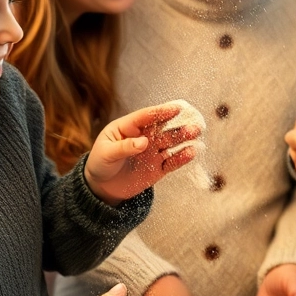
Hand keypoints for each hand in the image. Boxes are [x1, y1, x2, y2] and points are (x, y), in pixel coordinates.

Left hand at [84, 103, 200, 205]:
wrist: (102, 187)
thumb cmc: (100, 163)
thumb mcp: (106, 153)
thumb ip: (124, 147)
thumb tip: (144, 142)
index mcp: (129, 128)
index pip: (146, 117)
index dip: (161, 112)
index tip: (176, 108)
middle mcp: (144, 137)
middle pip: (163, 129)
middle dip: (178, 125)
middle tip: (193, 122)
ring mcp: (152, 152)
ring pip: (171, 143)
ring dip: (184, 138)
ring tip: (196, 134)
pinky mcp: (158, 168)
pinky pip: (172, 162)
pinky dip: (182, 157)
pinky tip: (192, 152)